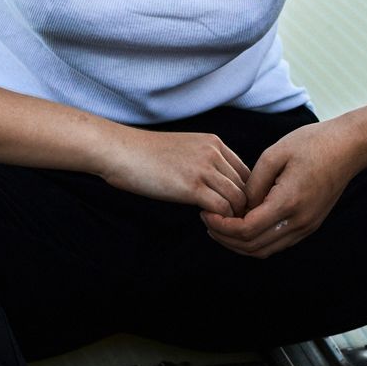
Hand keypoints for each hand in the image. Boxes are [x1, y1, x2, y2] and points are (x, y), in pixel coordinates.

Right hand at [98, 126, 252, 215]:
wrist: (120, 150)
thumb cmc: (144, 154)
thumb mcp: (182, 150)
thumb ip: (203, 162)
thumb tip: (214, 186)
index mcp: (214, 143)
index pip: (246, 172)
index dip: (243, 193)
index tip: (230, 207)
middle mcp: (214, 152)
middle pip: (246, 186)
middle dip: (242, 207)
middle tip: (228, 221)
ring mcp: (204, 168)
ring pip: (238, 199)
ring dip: (232, 216)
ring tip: (216, 222)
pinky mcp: (192, 186)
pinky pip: (222, 209)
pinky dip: (219, 220)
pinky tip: (203, 219)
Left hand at [199, 119, 359, 257]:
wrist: (350, 147)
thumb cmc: (313, 143)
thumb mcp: (275, 154)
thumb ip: (253, 183)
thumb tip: (239, 205)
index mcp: (288, 202)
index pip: (246, 229)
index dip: (221, 225)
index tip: (206, 212)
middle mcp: (299, 221)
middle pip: (252, 246)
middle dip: (225, 237)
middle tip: (208, 220)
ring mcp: (306, 226)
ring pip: (265, 250)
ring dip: (239, 243)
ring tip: (221, 225)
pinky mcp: (310, 225)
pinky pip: (277, 242)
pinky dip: (256, 239)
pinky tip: (243, 223)